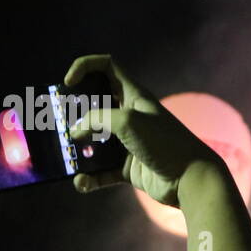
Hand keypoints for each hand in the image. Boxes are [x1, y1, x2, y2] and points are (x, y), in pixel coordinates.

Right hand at [64, 54, 223, 207]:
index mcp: (133, 96)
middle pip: (94, 107)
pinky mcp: (127, 167)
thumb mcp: (127, 121)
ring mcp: (127, 142)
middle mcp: (129, 116)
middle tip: (60, 124)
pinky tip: (82, 182)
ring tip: (68, 157)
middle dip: (74, 114)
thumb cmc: (163, 142)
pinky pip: (101, 171)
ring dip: (79, 150)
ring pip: (94, 142)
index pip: (107, 67)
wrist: (190, 178)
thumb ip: (97, 120)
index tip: (68, 82)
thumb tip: (75, 132)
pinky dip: (90, 177)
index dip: (85, 67)